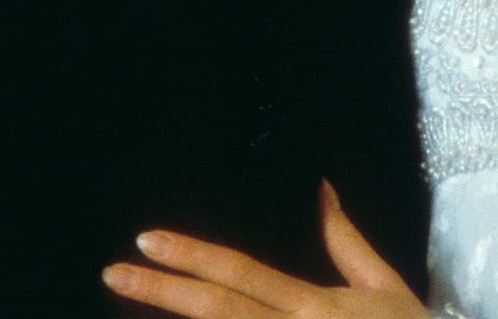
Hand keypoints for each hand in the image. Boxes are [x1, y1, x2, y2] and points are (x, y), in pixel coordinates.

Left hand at [102, 181, 428, 318]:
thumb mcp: (383, 286)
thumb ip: (345, 242)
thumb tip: (321, 190)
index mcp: (315, 306)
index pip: (242, 275)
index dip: (192, 256)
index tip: (147, 241)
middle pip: (218, 312)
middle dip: (161, 292)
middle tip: (114, 273)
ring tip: (133, 295)